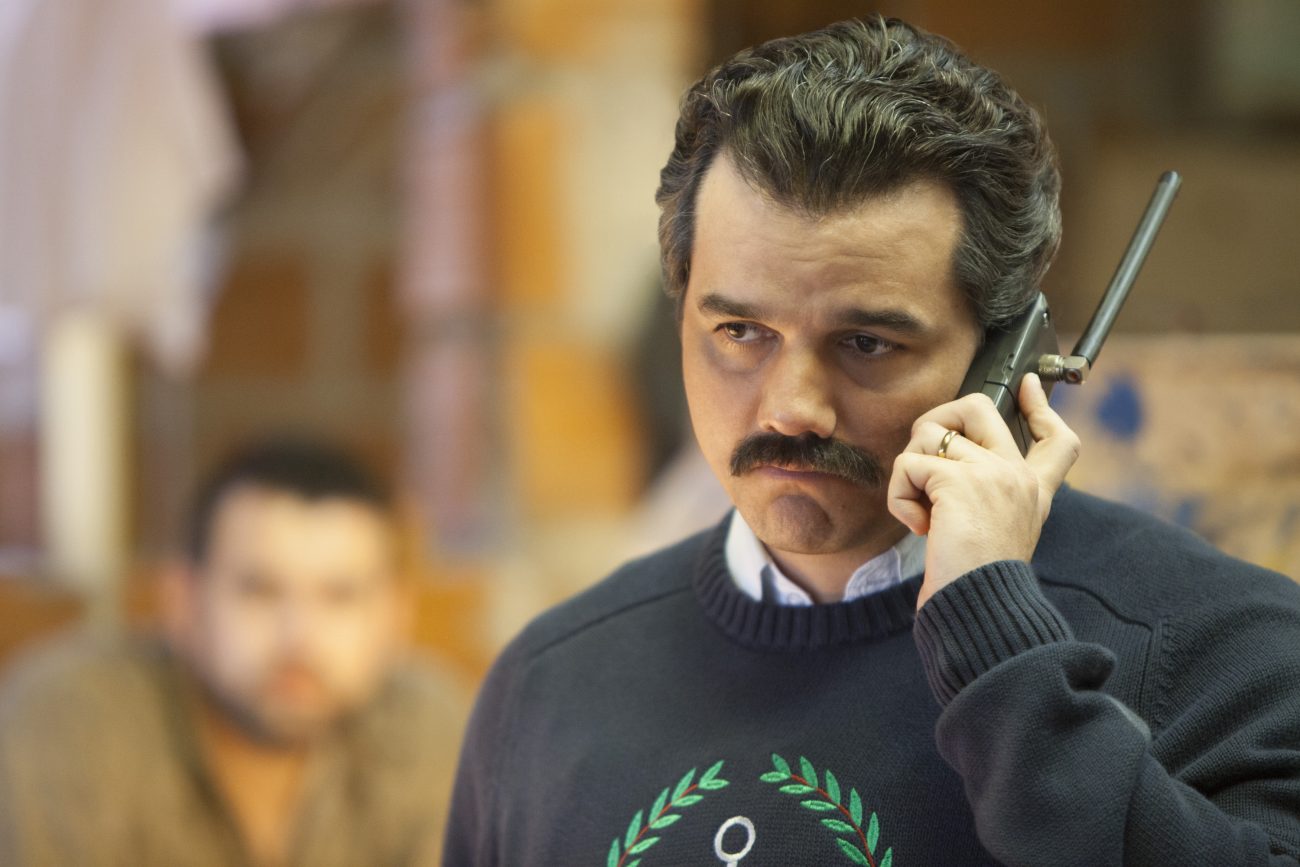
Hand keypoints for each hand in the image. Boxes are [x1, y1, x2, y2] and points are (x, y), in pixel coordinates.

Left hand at [887, 374, 1080, 610]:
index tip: (1029, 385)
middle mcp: (1017, 476)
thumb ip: (986, 499)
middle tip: (925, 463)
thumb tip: (943, 468)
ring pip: (928, 435)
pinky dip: (899, 496)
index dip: (1041, 407)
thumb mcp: (997, 535)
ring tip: (924, 511)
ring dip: (910, 473)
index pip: (1057, 439)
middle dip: (936, 421)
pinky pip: (908, 465)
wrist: (978, 607)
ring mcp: (991, 473)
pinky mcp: (957, 480)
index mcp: (1034, 491)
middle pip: (978, 407)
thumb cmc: (977, 582)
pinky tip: (919, 525)